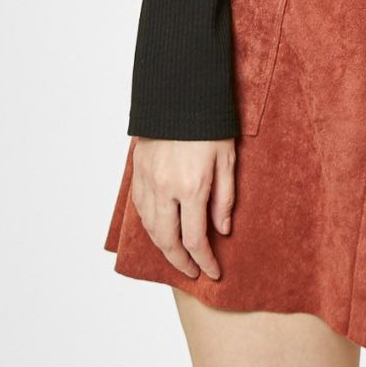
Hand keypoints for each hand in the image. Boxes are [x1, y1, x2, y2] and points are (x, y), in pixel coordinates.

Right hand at [130, 136, 235, 278]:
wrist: (180, 94)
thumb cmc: (209, 124)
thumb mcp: (227, 159)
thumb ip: (224, 197)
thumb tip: (222, 230)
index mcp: (192, 188)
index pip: (195, 240)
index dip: (204, 261)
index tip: (212, 273)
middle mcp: (165, 190)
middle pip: (168, 241)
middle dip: (180, 262)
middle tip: (192, 272)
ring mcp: (148, 182)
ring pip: (150, 228)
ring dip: (163, 247)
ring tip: (177, 255)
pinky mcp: (138, 172)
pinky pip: (140, 209)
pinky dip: (150, 225)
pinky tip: (160, 228)